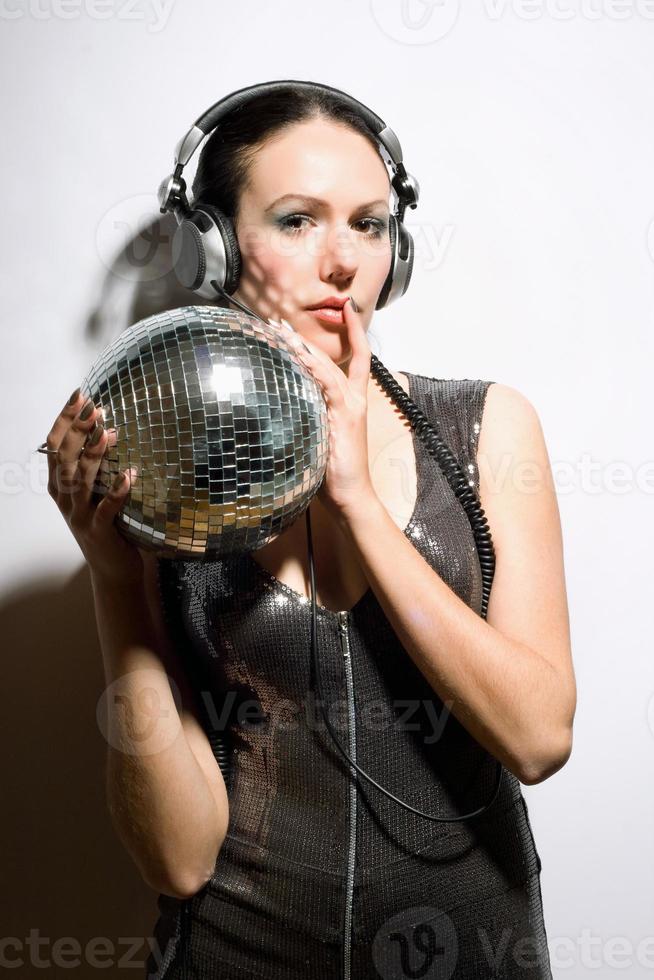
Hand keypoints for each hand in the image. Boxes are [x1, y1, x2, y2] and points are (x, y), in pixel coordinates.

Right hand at [45, 389, 145, 585]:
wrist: (112, 569)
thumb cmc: (107, 525)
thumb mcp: (95, 493)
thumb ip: (95, 467)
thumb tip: (109, 429)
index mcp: (60, 485)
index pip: (55, 446)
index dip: (65, 419)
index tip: (79, 395)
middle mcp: (65, 499)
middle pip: (64, 458)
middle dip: (78, 429)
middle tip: (93, 405)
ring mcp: (79, 516)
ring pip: (81, 481)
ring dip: (94, 455)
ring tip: (108, 432)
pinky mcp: (98, 531)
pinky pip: (107, 509)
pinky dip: (118, 491)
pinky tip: (131, 475)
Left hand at [280, 297, 378, 521]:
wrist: (351, 495)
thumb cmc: (332, 473)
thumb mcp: (318, 437)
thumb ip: (308, 417)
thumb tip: (283, 407)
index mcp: (351, 401)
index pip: (356, 358)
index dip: (352, 332)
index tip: (342, 310)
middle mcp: (354, 398)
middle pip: (330, 357)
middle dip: (305, 337)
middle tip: (279, 321)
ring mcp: (351, 404)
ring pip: (325, 365)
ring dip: (301, 345)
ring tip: (280, 330)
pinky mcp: (345, 414)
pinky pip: (327, 383)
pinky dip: (312, 366)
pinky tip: (298, 353)